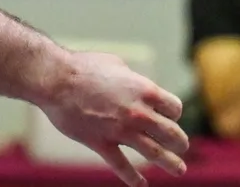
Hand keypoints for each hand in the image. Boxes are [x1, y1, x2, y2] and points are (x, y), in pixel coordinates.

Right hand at [40, 51, 188, 185]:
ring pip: (154, 153)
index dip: (174, 113)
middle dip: (180, 142)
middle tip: (183, 147)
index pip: (174, 108)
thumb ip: (133, 80)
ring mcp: (120, 130)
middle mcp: (138, 112)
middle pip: (171, 133)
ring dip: (170, 163)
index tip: (169, 117)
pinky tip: (141, 185)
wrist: (57, 80)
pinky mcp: (101, 143)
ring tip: (179, 170)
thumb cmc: (85, 67)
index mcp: (144, 90)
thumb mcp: (118, 66)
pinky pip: (122, 166)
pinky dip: (133, 178)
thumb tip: (138, 87)